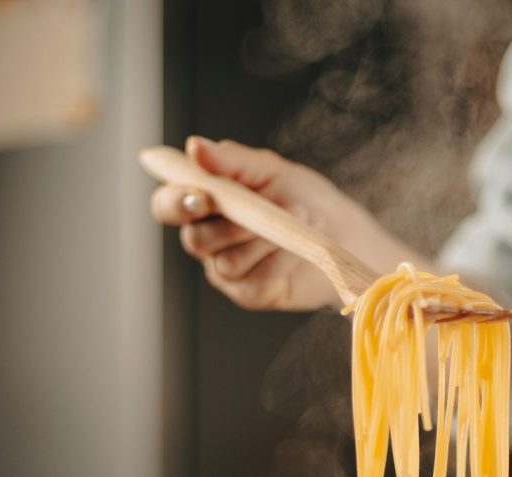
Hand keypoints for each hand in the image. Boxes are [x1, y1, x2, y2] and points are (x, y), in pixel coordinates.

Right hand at [150, 137, 422, 310]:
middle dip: (227, 225)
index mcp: (203, 204)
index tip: (201, 195)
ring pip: (225, 262)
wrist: (344, 234)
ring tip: (290, 223)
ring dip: (261, 240)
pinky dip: (277, 262)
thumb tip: (194, 147)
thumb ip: (230, 160)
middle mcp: (208, 239)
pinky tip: (293, 250)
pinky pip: (252, 282)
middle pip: (193, 240)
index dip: (174, 201)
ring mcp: (227, 271)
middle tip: (257, 212)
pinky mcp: (251, 294)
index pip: (167, 205)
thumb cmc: (303, 197)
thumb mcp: (269, 170)